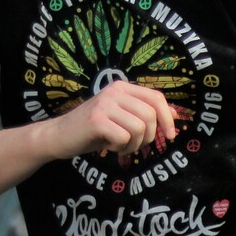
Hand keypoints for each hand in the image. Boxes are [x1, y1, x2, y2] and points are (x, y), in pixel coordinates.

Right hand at [43, 81, 177, 160]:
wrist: (59, 136)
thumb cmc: (94, 130)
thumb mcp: (123, 118)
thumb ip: (145, 113)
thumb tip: (176, 114)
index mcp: (123, 87)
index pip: (157, 98)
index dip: (168, 118)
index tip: (170, 136)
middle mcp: (114, 91)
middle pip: (150, 116)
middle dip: (148, 137)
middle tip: (134, 144)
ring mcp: (105, 104)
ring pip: (139, 128)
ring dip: (133, 145)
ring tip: (119, 145)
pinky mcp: (96, 120)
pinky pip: (124, 137)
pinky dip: (120, 148)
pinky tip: (108, 146)